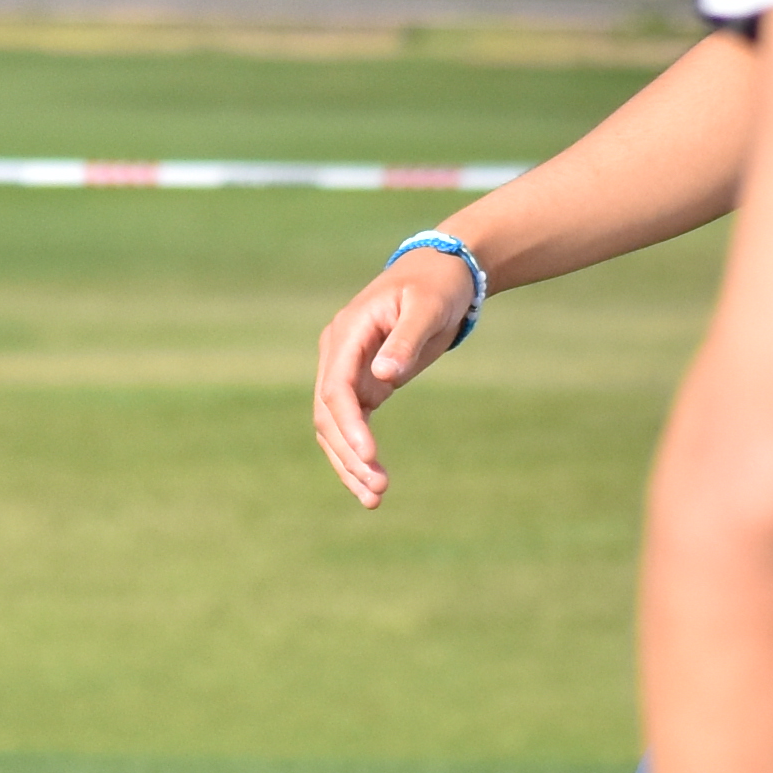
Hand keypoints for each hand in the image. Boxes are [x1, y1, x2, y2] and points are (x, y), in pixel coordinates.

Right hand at [312, 247, 483, 507]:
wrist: (444, 273)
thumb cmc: (438, 286)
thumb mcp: (428, 307)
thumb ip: (405, 340)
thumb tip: (384, 377)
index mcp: (346, 334)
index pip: (335, 389)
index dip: (348, 425)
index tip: (369, 456)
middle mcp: (337, 355)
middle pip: (328, 416)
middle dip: (348, 455)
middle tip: (377, 490)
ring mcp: (346, 371)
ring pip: (334, 427)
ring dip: (349, 463)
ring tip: (374, 498)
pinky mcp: (363, 384)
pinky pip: (352, 425)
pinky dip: (358, 454)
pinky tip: (373, 481)